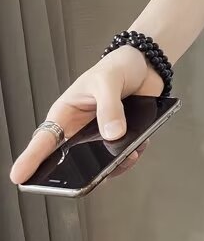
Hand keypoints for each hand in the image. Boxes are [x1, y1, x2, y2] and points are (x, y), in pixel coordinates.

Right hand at [8, 44, 164, 185]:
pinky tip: (139, 147)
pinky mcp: (121, 138)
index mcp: (66, 113)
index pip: (44, 139)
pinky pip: (122, 156)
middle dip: (81, 171)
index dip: (31, 158)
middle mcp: (80, 129)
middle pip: (70, 160)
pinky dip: (130, 157)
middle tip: (93, 175)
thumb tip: (113, 133)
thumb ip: (109, 107)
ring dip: (112, 165)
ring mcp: (100, 136)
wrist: (146, 64)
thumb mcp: (108, 81)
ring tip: (127, 156)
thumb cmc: (118, 67)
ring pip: (99, 163)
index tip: (19, 176)